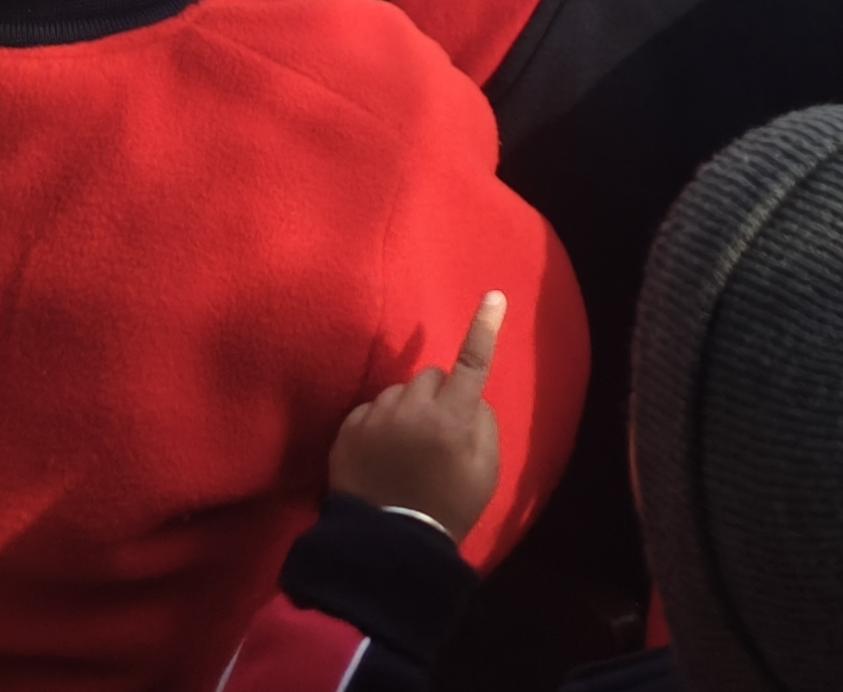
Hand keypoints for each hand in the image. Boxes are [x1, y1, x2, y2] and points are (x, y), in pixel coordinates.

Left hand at [328, 294, 510, 542]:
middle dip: (437, 395)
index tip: (493, 296)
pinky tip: (381, 455)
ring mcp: (376, 417)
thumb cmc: (447, 510)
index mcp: (452, 419)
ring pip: (399, 391)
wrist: (386, 546)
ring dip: (406, 409)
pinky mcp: (348, 429)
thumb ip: (482, 424)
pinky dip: (379, 424)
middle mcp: (413, 409)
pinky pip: (371, 409)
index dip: (485, 329)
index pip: (472, 363)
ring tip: (405, 450)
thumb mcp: (485, 472)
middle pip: (430, 377)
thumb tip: (469, 396)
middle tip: (437, 431)